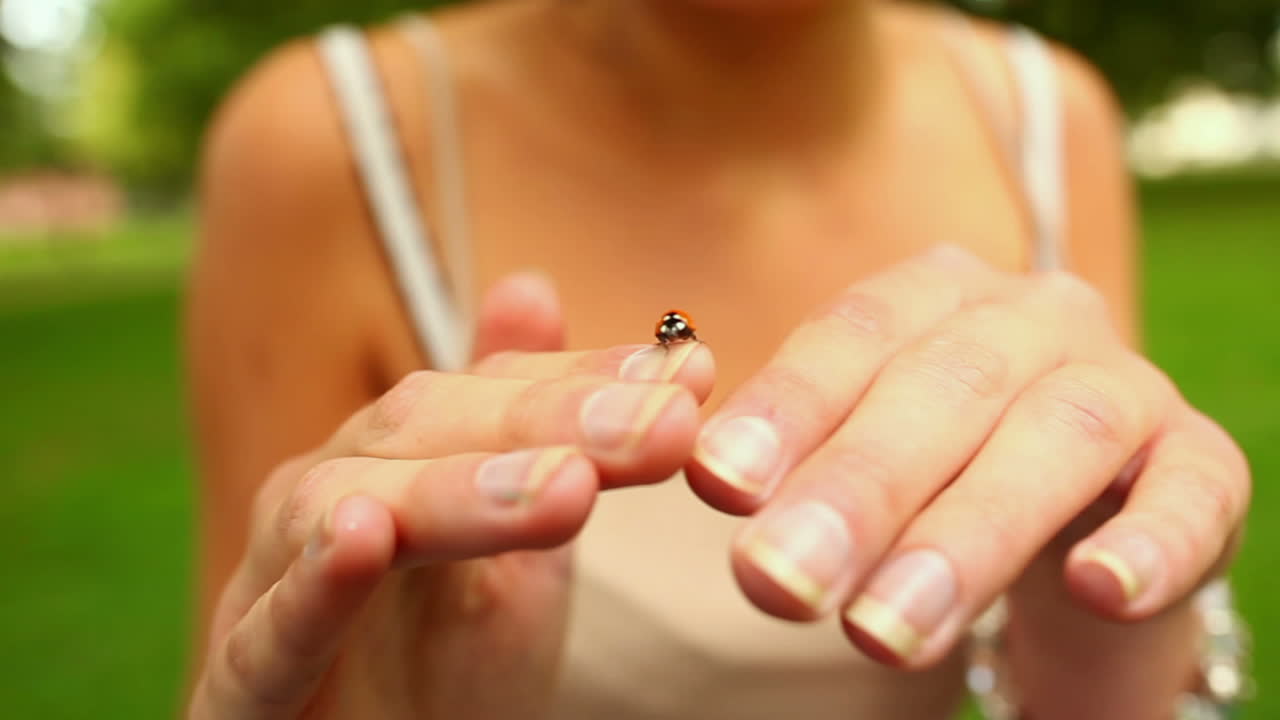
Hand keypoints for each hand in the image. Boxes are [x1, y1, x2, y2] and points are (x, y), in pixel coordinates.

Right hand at [188, 273, 715, 718]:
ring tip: (562, 487)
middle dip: (549, 424)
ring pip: (344, 507)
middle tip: (663, 427)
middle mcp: (326, 500)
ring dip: (456, 492)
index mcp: (395, 461)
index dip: (586, 382)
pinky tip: (360, 539)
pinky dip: (310, 587)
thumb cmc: (431, 660)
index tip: (691, 372)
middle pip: (425, 430)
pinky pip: (266, 632)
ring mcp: (273, 582)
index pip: (489, 395)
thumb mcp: (507, 544)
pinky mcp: (243, 683)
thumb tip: (531, 284)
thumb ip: (524, 430)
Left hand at [685, 246, 1248, 667]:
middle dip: (858, 490)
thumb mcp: (861, 448)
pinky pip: (1192, 491)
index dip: (789, 406)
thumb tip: (710, 472)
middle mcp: (1032, 318)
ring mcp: (1126, 382)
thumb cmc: (935, 469)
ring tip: (883, 633)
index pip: (852, 334)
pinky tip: (1101, 589)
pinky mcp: (1202, 461)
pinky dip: (1150, 540)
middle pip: (944, 388)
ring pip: (1057, 438)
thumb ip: (798, 455)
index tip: (721, 485)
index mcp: (933, 296)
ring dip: (968, 536)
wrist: (1072, 508)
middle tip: (780, 583)